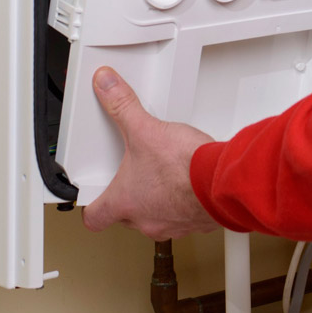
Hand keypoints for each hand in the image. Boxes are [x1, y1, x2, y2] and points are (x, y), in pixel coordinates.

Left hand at [82, 67, 220, 239]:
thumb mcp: (146, 129)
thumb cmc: (184, 168)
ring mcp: (171, 226)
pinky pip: (182, 218)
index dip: (91, 205)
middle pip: (124, 217)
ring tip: (163, 176)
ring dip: (155, 201)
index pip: (94, 217)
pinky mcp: (195, 223)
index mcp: (124, 202)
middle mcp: (144, 221)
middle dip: (128, 196)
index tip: (92, 196)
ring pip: (153, 219)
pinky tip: (188, 183)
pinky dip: (183, 202)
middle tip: (132, 175)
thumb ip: (122, 106)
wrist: (220, 182)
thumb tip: (106, 87)